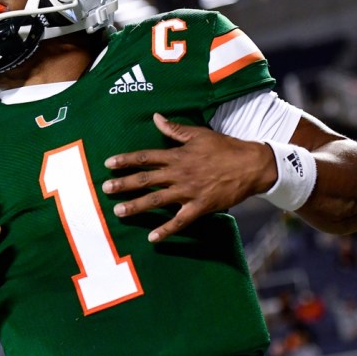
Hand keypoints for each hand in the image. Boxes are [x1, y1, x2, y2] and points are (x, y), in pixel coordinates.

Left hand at [102, 113, 275, 242]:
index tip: (108, 164)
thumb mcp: (199, 134)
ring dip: (136, 206)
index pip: (145, 157)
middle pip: (146, 179)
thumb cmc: (225, 148)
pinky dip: (166, 230)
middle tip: (105, 188)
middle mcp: (179, 173)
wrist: (252, 165)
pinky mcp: (200, 207)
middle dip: (124, 184)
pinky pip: (180, 221)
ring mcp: (189, 192)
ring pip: (157, 200)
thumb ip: (175, 129)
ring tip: (118, 211)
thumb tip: (155, 117)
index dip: (125, 160)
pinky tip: (152, 238)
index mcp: (177, 155)